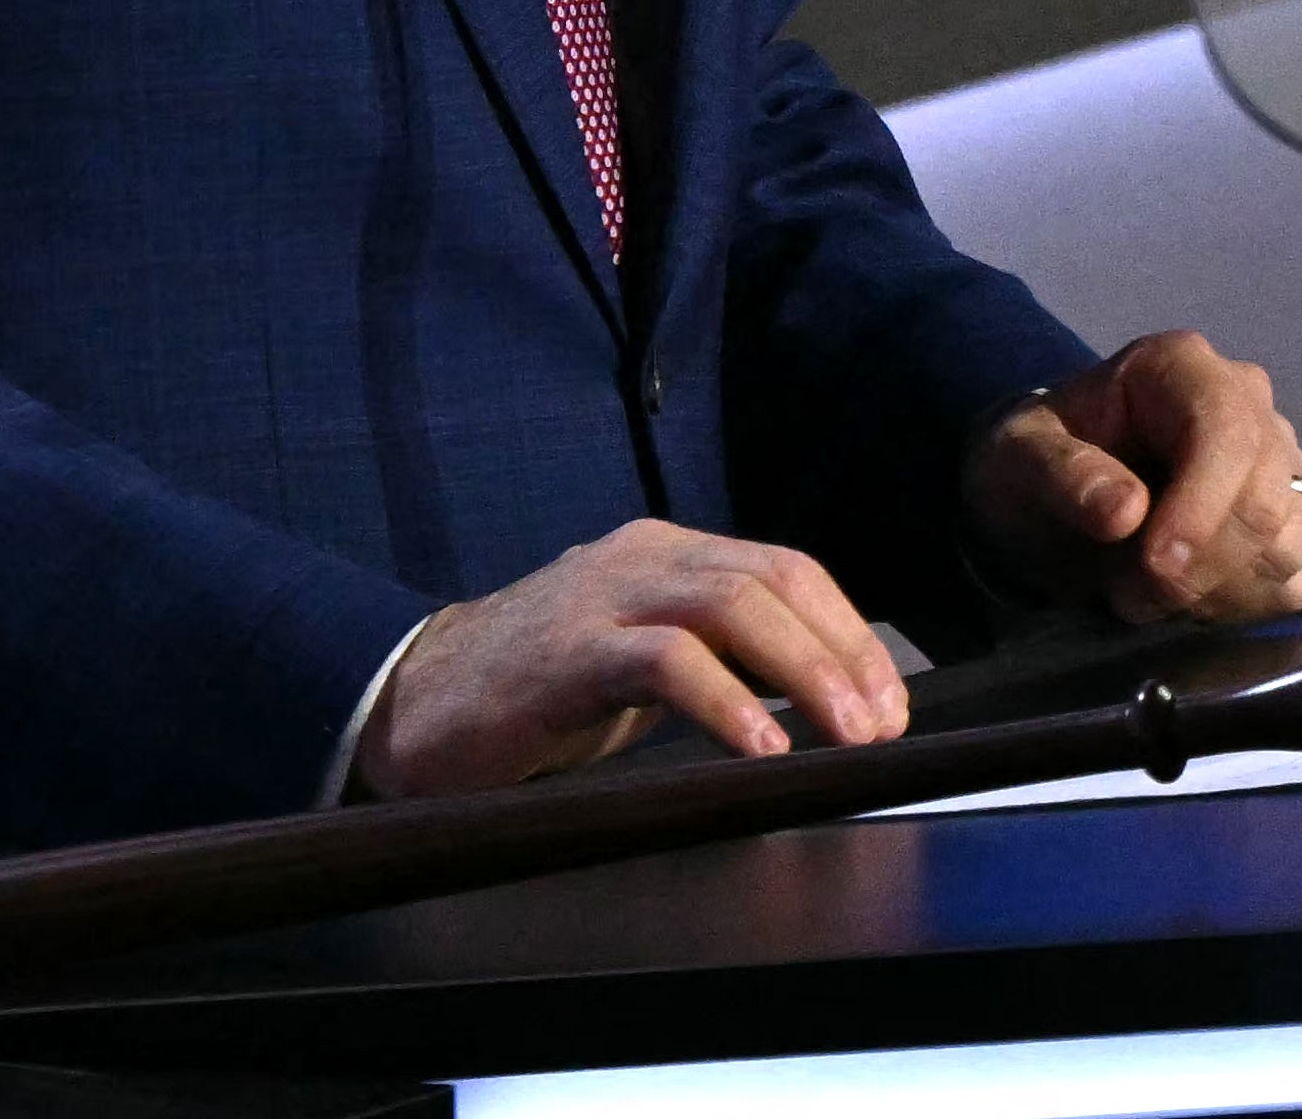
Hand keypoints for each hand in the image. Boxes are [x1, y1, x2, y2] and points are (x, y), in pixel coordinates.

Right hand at [353, 520, 908, 797]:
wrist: (412, 703)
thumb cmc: (535, 693)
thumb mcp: (638, 663)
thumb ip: (712, 660)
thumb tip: (816, 706)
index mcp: (665, 554)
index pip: (783, 568)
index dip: (847, 631)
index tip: (889, 700)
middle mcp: (641, 558)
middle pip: (770, 579)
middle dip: (842, 652)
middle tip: (883, 724)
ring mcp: (602, 598)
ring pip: (730, 605)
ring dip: (805, 671)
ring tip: (848, 734)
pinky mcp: (566, 653)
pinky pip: (664, 661)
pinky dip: (725, 701)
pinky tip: (761, 748)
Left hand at [962, 330, 1301, 627]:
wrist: (1053, 497)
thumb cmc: (1036, 464)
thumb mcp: (1018, 459)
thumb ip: (1063, 474)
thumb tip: (1125, 511)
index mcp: (1181, 367)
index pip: (1227, 432)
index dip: (1200, 507)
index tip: (1154, 566)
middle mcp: (1248, 403)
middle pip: (1263, 499)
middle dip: (1197, 566)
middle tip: (1126, 594)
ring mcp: (1280, 463)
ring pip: (1285, 545)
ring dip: (1212, 591)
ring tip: (1145, 592)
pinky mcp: (1294, 523)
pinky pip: (1293, 581)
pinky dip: (1239, 607)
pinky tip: (1187, 600)